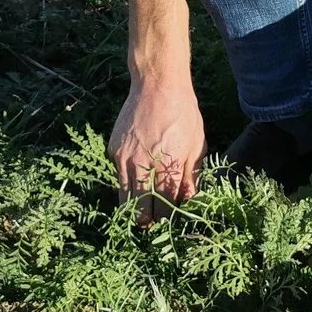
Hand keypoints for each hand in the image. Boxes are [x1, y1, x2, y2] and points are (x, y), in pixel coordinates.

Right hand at [109, 79, 205, 221]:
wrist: (158, 85)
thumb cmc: (183, 113)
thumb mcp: (196, 144)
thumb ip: (190, 175)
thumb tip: (188, 199)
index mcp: (169, 166)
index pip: (165, 208)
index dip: (166, 219)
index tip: (168, 223)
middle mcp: (144, 166)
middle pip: (141, 208)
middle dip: (146, 221)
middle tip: (150, 226)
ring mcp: (126, 158)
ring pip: (125, 198)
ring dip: (132, 208)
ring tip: (140, 214)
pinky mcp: (114, 150)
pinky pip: (119, 176)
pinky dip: (126, 183)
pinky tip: (134, 183)